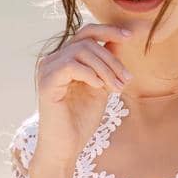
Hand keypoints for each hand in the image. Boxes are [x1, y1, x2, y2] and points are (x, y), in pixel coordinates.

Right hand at [32, 22, 135, 172]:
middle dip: (112, 59)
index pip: (86, 33)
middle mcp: (53, 60)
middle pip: (87, 41)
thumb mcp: (101, 87)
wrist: (66, 147)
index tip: (131, 36)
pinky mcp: (46, 82)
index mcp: (65, 58)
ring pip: (81, 51)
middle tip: (126, 80)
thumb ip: (107, 65)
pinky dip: (90, 74)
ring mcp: (47, 69)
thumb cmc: (81, 120)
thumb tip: (119, 41)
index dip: (108, 30)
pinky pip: (71, 65)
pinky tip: (99, 87)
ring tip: (116, 88)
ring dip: (105, 69)